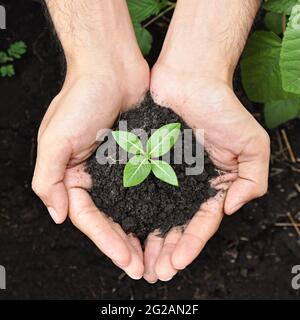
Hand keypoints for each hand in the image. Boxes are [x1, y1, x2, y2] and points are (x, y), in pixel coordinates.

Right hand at [32, 57, 148, 279]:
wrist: (111, 67)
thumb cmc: (81, 98)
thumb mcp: (55, 139)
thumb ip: (50, 179)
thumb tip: (57, 215)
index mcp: (72, 175)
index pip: (87, 218)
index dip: (105, 241)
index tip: (127, 260)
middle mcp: (95, 175)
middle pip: (109, 218)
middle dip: (124, 244)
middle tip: (144, 267)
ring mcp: (118, 168)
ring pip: (129, 207)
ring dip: (140, 231)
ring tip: (156, 254)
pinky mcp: (138, 157)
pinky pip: (146, 187)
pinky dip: (153, 205)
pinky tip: (165, 222)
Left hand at [142, 65, 269, 282]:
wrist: (190, 77)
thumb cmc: (221, 106)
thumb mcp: (252, 144)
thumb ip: (252, 179)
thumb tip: (230, 207)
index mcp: (213, 184)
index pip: (203, 221)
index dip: (191, 243)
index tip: (178, 261)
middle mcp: (187, 183)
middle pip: (177, 223)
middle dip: (168, 248)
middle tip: (156, 271)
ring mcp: (166, 173)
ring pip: (155, 212)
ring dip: (149, 238)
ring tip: (139, 261)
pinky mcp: (146, 160)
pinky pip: (138, 188)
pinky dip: (132, 210)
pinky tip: (124, 228)